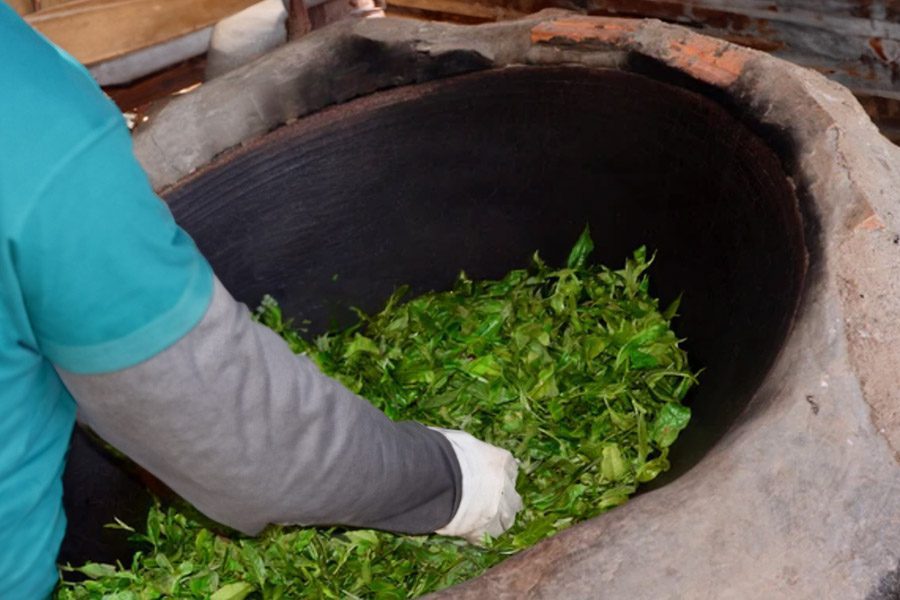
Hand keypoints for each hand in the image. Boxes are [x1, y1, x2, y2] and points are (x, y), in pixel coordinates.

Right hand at [430, 428, 522, 543]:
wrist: (437, 475)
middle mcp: (504, 486)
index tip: (494, 479)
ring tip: (481, 521)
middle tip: (490, 503)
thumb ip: (467, 450)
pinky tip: (469, 533)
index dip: (502, 476)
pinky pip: (487, 537)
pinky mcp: (483, 529)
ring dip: (496, 521)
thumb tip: (454, 446)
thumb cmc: (445, 451)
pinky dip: (480, 535)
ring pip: (506, 521)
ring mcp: (497, 509)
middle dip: (504, 502)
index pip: (511, 469)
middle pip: (513, 499)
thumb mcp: (460, 441)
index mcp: (501, 461)